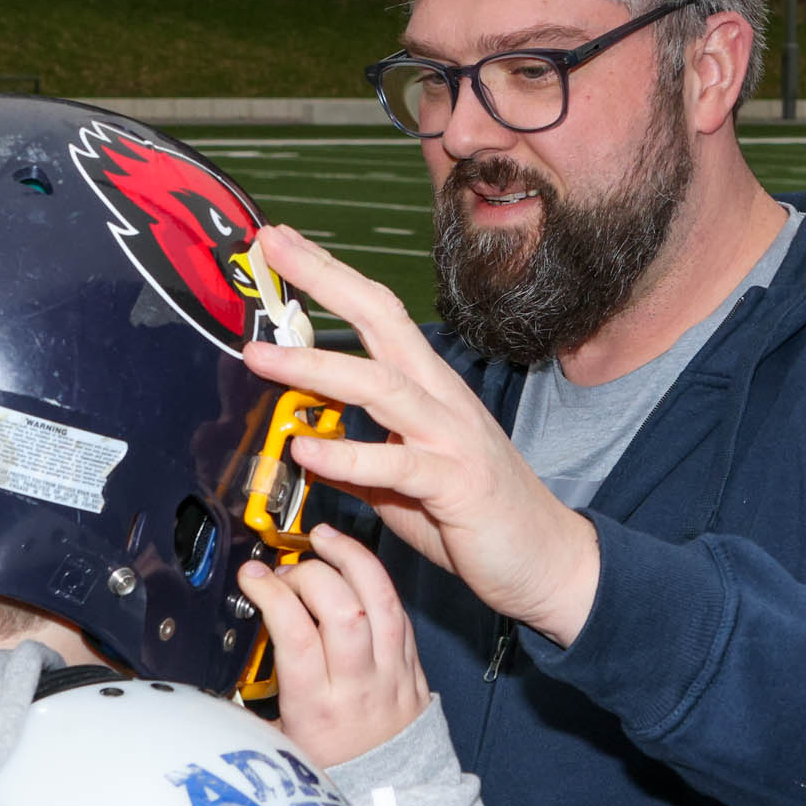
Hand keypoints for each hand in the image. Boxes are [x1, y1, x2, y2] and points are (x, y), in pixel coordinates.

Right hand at [236, 524, 430, 768]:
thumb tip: (213, 673)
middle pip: (342, 608)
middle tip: (284, 571)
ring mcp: (390, 671)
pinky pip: (398, 609)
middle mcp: (357, 684)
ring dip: (350, 558)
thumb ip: (249, 704)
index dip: (272, 594)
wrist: (391, 795)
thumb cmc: (332, 769)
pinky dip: (374, 579)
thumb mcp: (278, 741)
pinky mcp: (411, 663)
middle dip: (308, 574)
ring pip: (379, 599)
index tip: (252, 577)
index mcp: (317, 706)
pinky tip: (354, 563)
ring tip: (323, 538)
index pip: (297, 634)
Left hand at [238, 225, 601, 645]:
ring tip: (261, 358)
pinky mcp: (457, 484)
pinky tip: (307, 449)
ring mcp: (451, 437)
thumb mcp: (400, 482)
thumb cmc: (473, 517)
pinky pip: (395, 463)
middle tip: (272, 248)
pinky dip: (348, 455)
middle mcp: (440, 398)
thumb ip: (356, 458)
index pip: (376, 315)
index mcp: (427, 388)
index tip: (283, 245)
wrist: (544, 560)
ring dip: (316, 367)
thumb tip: (306, 443)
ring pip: (380, 385)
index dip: (330, 276)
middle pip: (380, 322)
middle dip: (324, 281)